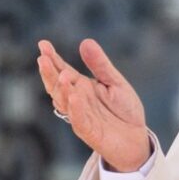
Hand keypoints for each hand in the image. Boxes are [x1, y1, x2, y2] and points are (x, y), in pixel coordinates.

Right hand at [37, 39, 150, 171]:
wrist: (136, 138)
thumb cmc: (124, 110)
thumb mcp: (115, 83)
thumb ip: (100, 65)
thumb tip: (85, 41)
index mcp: (81, 86)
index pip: (62, 70)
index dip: (52, 58)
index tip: (43, 44)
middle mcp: (76, 100)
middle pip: (58, 85)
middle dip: (49, 72)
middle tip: (43, 58)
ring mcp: (80, 115)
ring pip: (65, 102)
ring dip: (62, 89)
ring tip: (61, 74)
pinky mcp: (88, 131)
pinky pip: (79, 119)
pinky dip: (76, 108)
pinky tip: (74, 96)